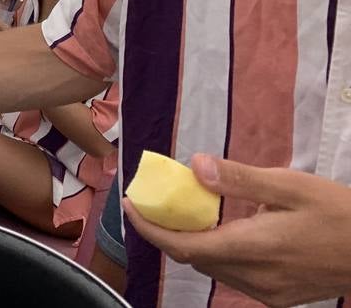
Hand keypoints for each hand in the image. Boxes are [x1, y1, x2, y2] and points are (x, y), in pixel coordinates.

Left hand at [124, 154, 350, 306]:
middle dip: (167, 232)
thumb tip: (194, 166)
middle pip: (194, 259)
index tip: (130, 205)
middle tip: (153, 201)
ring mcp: (268, 294)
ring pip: (213, 269)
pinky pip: (234, 276)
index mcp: (253, 249)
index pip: (184, 246)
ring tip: (181, 211)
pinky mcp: (279, 297)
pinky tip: (222, 230)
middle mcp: (255, 278)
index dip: (151, 228)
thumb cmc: (338, 213)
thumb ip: (239, 179)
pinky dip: (217, 253)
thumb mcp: (290, 185)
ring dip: (191, 243)